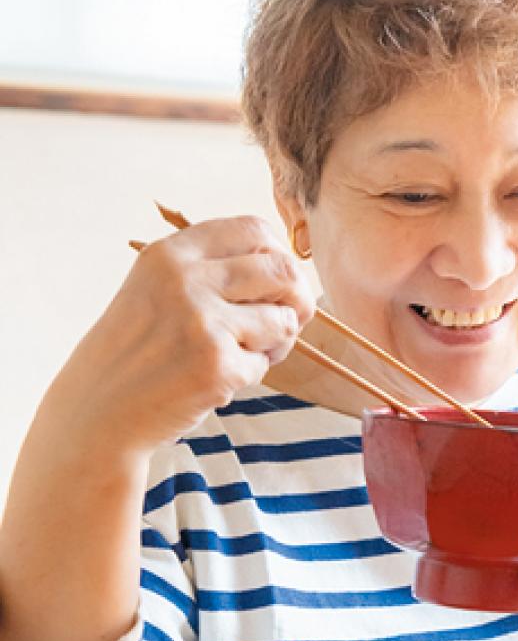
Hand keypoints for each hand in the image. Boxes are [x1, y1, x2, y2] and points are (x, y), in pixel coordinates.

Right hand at [50, 215, 315, 462]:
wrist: (97, 410)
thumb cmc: (135, 350)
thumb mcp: (155, 289)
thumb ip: (209, 269)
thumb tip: (288, 266)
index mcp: (170, 254)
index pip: (253, 230)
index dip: (277, 255)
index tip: (273, 282)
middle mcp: (186, 281)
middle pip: (282, 271)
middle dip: (296, 299)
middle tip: (284, 321)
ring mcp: (203, 323)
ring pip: (282, 320)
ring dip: (275, 341)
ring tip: (242, 353)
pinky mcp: (217, 366)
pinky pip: (264, 364)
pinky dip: (250, 374)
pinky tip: (216, 380)